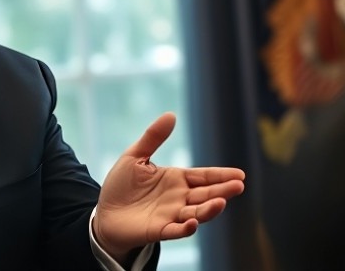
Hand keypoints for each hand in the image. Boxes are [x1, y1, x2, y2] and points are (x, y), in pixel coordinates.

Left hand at [93, 112, 244, 262]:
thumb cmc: (121, 185)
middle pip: (205, 194)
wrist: (104, 212)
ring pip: (196, 213)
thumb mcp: (135, 156)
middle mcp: (179, 198)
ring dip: (209, 209)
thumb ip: (153, 137)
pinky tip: (193, 223)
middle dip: (222, 190)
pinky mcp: (159, 230)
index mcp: (176, 179)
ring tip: (221, 202)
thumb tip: (171, 114)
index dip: (221, 175)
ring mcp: (171, 215)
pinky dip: (186, 228)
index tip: (240, 174)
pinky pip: (176, 230)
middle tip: (238, 186)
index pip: (203, 176)